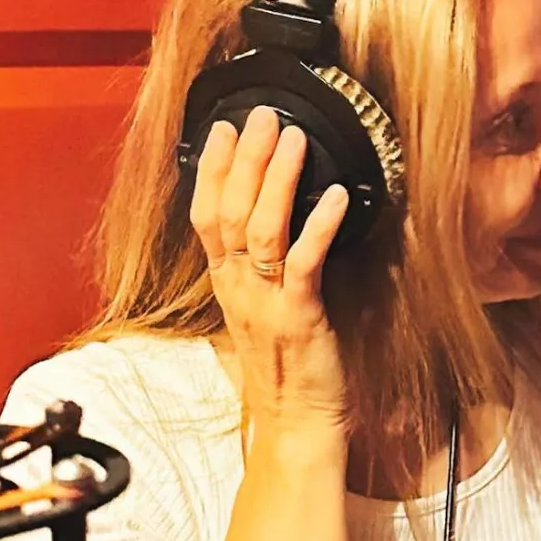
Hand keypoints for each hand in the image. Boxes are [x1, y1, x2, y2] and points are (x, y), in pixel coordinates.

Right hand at [190, 105, 351, 435]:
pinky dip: (318, 226)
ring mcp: (266, 302)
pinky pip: (304, 264)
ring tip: (295, 138)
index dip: (213, 170)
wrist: (296, 424)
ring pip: (261, 230)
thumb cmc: (286, 365)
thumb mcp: (259, 308)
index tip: (225, 127)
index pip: (205, 216)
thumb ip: (257, 267)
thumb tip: (271, 218)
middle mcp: (238, 287)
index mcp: (226, 283)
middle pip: (230, 212)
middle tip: (263, 115)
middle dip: (246, 159)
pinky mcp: (300, 317)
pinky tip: (336, 194)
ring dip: (278, 180)